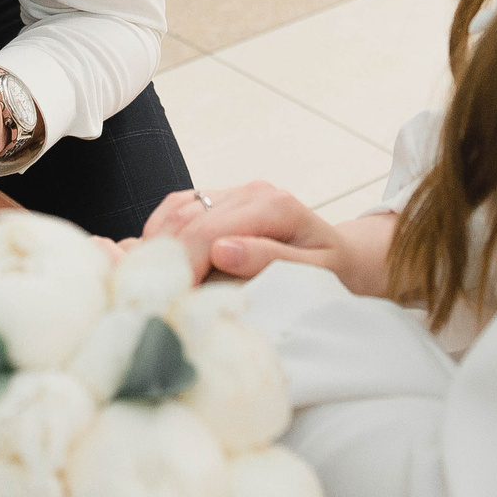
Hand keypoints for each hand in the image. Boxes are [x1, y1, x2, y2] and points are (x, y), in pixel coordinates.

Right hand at [141, 180, 396, 294]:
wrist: (343, 258)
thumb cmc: (333, 272)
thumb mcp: (315, 274)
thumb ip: (271, 261)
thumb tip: (222, 250)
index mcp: (274, 205)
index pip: (208, 232)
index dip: (183, 268)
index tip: (172, 304)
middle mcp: (250, 191)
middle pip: (185, 220)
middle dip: (164, 261)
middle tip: (154, 301)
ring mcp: (232, 192)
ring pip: (175, 211)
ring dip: (157, 247)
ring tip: (153, 286)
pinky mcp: (219, 201)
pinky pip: (176, 209)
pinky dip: (160, 235)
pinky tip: (159, 264)